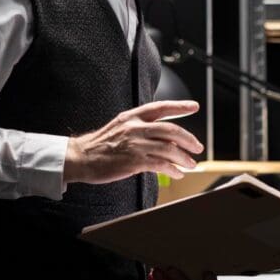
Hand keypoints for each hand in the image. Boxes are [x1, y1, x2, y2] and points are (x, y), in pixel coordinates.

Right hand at [63, 101, 202, 184]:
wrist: (81, 157)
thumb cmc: (101, 144)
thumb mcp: (121, 127)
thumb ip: (141, 128)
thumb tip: (166, 138)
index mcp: (132, 116)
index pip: (161, 107)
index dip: (180, 106)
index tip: (194, 106)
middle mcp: (135, 127)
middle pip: (171, 130)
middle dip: (189, 139)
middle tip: (198, 147)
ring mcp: (135, 144)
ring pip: (169, 148)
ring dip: (184, 158)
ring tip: (190, 164)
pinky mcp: (134, 161)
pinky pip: (161, 164)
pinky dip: (173, 169)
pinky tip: (177, 173)